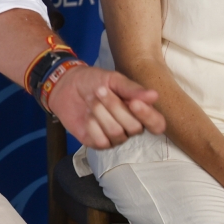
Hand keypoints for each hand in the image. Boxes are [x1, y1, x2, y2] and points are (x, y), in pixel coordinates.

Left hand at [46, 65, 164, 148]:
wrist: (66, 85)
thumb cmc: (93, 81)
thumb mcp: (112, 79)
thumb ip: (132, 89)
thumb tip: (154, 95)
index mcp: (139, 111)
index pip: (157, 124)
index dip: (148, 116)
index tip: (134, 103)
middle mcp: (130, 127)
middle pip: (134, 128)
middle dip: (115, 107)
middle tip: (99, 91)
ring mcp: (114, 137)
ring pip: (117, 133)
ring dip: (101, 113)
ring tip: (91, 100)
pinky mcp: (98, 143)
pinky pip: (101, 140)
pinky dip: (92, 125)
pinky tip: (86, 116)